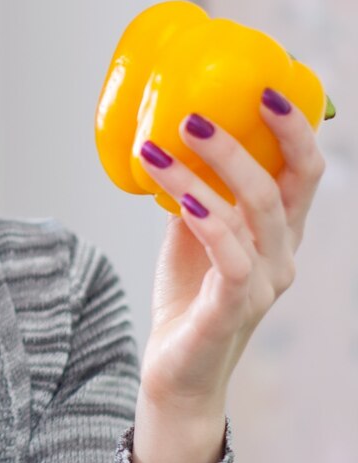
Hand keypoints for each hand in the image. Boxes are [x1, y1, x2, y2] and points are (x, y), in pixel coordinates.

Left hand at [135, 89, 325, 416]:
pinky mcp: (234, 310)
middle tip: (195, 114)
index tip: (265, 87)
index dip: (294, 128)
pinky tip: (180, 198)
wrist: (176, 374)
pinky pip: (233, 258)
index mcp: (280, 234)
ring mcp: (263, 284)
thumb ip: (199, 194)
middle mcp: (283, 256)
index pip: (304, 172)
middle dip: (245, 141)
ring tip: (159, 149)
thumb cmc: (188, 301)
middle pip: (284, 185)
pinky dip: (209, 221)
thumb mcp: (193, 236)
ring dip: (204, 174)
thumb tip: (177, 141)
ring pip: (252, 214)